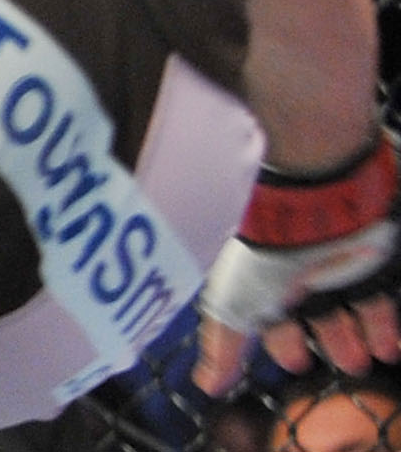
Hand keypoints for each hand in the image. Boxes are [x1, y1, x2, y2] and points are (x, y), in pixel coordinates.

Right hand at [194, 136, 400, 393]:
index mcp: (263, 280)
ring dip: (362, 335)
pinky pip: (381, 294)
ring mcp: (337, 263)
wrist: (313, 205)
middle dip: (330, 342)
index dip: (284, 343)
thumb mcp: (236, 304)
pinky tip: (392, 341)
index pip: (273, 319)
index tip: (294, 363)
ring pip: (352, 307)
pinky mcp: (372, 258)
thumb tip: (208, 385)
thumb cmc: (266, 252)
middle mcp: (300, 271)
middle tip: (347, 364)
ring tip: (373, 357)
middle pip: (317, 313)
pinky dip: (385, 321)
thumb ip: (225, 343)